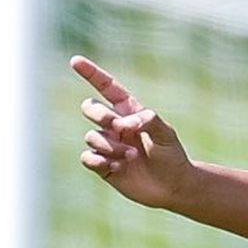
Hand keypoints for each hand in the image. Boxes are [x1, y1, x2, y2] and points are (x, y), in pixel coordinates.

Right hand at [73, 55, 191, 207]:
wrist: (173, 186)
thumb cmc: (172, 156)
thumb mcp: (166, 134)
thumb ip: (147, 121)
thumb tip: (121, 124)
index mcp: (129, 112)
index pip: (107, 88)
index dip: (91, 74)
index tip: (75, 60)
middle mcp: (115, 126)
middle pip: (90, 108)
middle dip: (99, 114)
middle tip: (119, 129)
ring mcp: (107, 145)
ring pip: (91, 136)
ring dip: (111, 146)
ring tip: (132, 156)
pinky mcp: (102, 165)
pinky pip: (87, 157)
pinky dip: (100, 160)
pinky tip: (119, 167)